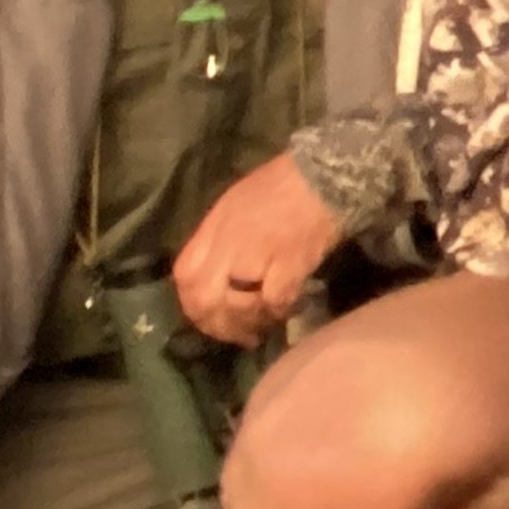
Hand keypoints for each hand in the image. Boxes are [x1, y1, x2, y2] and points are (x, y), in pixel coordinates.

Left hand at [176, 152, 345, 341]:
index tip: (208, 318)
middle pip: (205, 297)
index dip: (191, 304)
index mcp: (213, 228)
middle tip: (235, 335)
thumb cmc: (280, 185)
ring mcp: (258, 253)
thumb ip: (218, 239)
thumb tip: (215, 275)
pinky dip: (279, 312)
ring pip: (236, 305)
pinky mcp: (290, 261)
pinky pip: (275, 300)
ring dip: (248, 323)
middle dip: (216, 325)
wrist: (324, 173)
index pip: (185, 275)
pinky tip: (288, 311)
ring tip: (261, 327)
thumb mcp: (234, 205)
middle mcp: (229, 243)